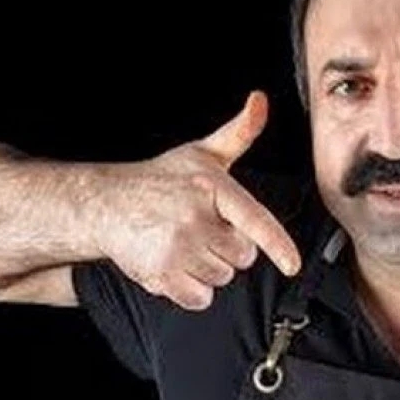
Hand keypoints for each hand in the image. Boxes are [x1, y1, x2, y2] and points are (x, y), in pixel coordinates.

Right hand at [90, 91, 301, 309]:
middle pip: (242, 256)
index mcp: (211, 186)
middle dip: (228, 247)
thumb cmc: (161, 180)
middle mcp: (194, 216)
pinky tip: (175, 265)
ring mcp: (176, 247)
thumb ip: (239, 132)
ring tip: (186, 244)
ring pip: (222, 277)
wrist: (107, 204)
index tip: (292, 265)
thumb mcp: (202, 152)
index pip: (253, 220)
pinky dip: (192, 290)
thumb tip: (261, 101)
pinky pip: (200, 298)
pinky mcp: (160, 274)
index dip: (277, 245)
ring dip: (209, 268)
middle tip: (202, 229)